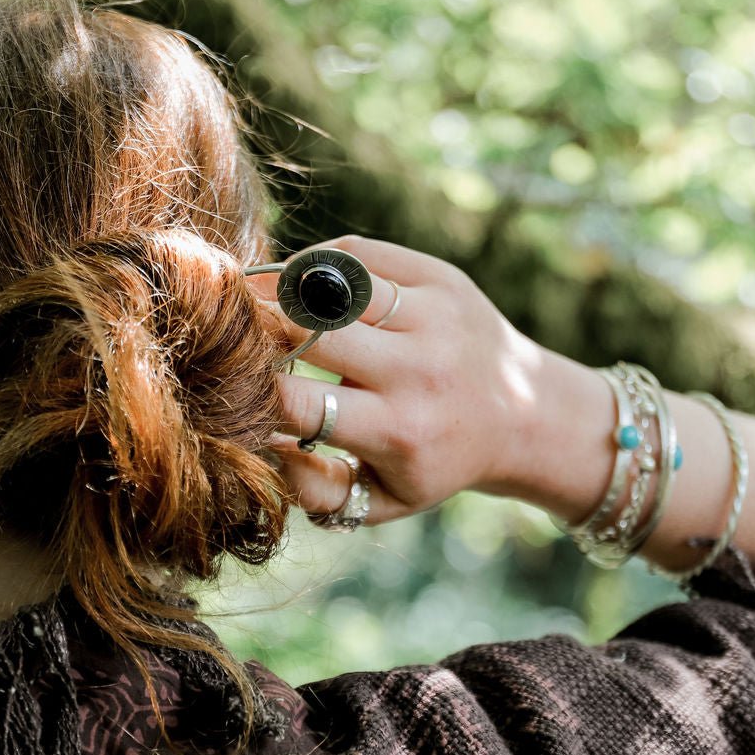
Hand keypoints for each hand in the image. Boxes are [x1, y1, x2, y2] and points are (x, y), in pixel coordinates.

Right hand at [259, 235, 552, 525]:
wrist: (524, 415)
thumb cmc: (436, 461)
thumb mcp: (382, 500)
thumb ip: (313, 489)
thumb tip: (260, 446)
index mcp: (399, 432)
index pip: (296, 402)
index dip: (250, 392)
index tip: (232, 390)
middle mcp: (418, 371)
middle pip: (306, 329)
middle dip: (257, 332)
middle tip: (230, 339)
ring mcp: (433, 317)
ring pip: (328, 282)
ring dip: (278, 289)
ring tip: (254, 304)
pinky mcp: (442, 277)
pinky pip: (356, 254)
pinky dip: (315, 263)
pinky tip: (299, 283)